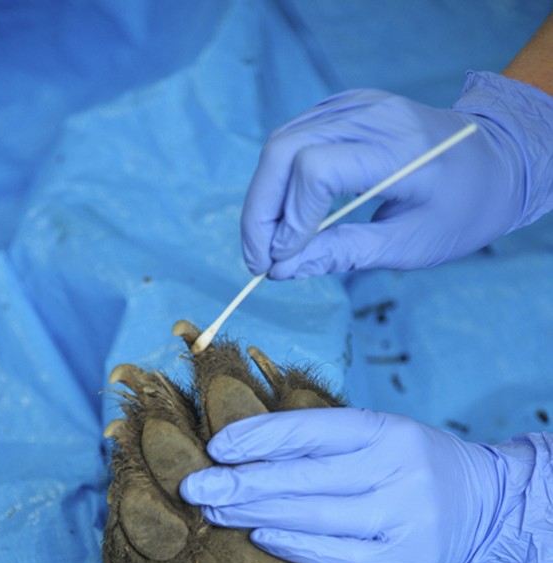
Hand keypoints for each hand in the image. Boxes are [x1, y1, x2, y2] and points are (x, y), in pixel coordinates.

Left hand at [180, 409, 552, 562]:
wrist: (487, 504)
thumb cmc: (415, 464)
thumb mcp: (381, 435)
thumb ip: (325, 441)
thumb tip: (246, 449)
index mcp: (386, 430)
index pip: (313, 430)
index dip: (260, 438)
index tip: (216, 448)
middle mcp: (396, 469)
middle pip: (305, 477)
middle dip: (243, 483)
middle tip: (196, 488)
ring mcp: (403, 517)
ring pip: (316, 517)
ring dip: (257, 515)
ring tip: (216, 511)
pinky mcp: (405, 559)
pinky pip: (339, 556)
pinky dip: (297, 547)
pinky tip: (261, 537)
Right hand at [241, 71, 552, 278]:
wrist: (494, 162)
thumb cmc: (459, 209)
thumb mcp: (408, 245)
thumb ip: (344, 254)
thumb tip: (283, 269)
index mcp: (397, 150)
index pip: (316, 169)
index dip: (290, 219)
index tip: (281, 262)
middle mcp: (372, 115)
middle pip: (284, 150)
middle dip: (260, 211)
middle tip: (257, 260)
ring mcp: (356, 103)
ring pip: (281, 142)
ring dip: (263, 198)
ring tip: (265, 246)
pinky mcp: (345, 106)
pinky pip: (294, 137)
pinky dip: (279, 180)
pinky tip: (284, 217)